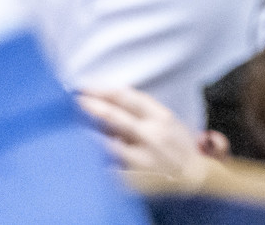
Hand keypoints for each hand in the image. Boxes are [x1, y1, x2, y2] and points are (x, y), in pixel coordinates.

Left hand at [78, 87, 226, 181]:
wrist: (192, 175)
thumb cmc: (179, 145)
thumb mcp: (167, 120)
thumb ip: (143, 111)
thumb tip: (109, 100)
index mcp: (161, 117)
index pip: (128, 98)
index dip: (105, 91)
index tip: (88, 87)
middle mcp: (151, 136)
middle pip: (114, 117)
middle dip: (91, 106)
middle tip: (74, 100)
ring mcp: (141, 158)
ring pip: (106, 143)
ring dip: (87, 132)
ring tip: (71, 125)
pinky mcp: (133, 177)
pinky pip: (108, 166)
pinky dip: (95, 158)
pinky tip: (82, 152)